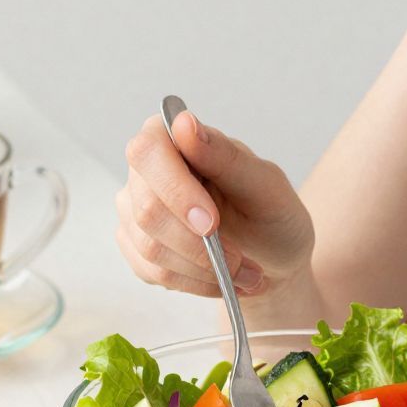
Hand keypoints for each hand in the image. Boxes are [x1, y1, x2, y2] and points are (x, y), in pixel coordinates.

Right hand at [116, 110, 314, 300]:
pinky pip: (151, 272)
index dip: (175, 190)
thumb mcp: (265, 185)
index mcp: (175, 140)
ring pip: (149, 247)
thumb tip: (184, 124)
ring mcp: (136, 211)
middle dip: (198, 245)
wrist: (270, 259)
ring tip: (242, 271)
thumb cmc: (271, 215)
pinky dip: (194, 283)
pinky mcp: (136, 247)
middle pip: (146, 209)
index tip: (210, 223)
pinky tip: (219, 279)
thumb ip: (225, 155)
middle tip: (239, 259)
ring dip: (202, 269)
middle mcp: (147, 172)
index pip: (148, 151)